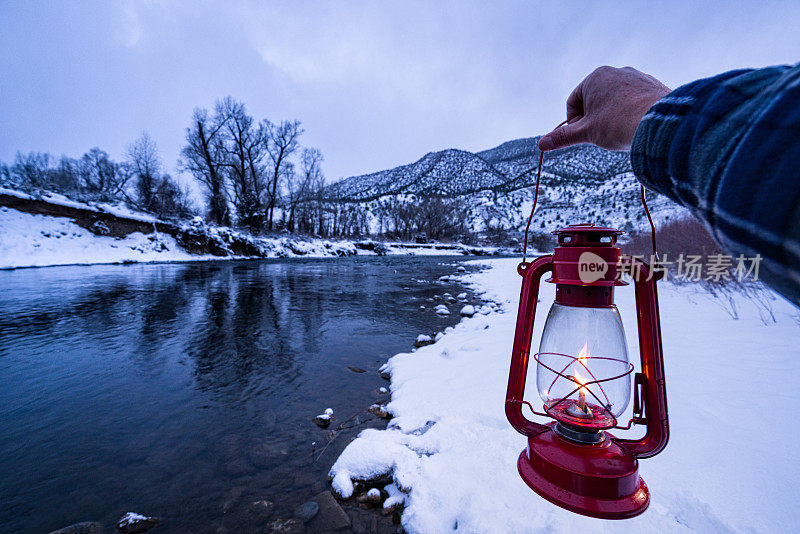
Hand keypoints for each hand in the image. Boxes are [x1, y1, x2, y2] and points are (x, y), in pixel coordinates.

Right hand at [538, 66, 670, 151]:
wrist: (659, 122)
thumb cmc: (619, 124)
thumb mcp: (586, 132)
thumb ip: (563, 137)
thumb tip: (542, 143)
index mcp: (595, 77)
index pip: (574, 101)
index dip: (575, 122)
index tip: (585, 134)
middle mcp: (616, 72)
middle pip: (595, 100)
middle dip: (595, 119)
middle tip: (603, 135)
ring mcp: (637, 77)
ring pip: (616, 101)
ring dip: (614, 117)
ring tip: (621, 131)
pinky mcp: (653, 86)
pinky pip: (635, 101)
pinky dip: (632, 114)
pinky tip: (636, 126)